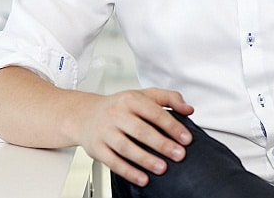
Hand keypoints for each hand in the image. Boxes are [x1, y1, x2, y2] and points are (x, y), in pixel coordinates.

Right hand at [74, 88, 194, 186]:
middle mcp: (117, 114)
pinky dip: (128, 171)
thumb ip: (169, 98)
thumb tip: (188, 109)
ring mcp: (105, 131)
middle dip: (161, 144)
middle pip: (141, 130)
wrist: (85, 115)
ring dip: (145, 159)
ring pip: (126, 147)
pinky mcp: (97, 148)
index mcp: (131, 99)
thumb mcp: (144, 95)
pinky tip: (142, 178)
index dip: (172, 126)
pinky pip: (112, 162)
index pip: (154, 112)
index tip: (186, 138)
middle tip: (178, 154)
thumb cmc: (119, 106)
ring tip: (162, 168)